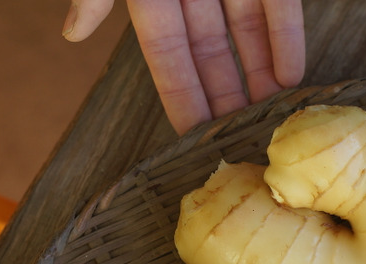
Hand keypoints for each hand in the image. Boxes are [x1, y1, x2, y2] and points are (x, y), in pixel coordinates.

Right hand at [63, 0, 304, 134]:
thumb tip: (73, 35)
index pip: (167, 58)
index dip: (181, 98)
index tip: (192, 141)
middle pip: (211, 56)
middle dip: (226, 100)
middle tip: (241, 147)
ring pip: (245, 35)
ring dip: (260, 78)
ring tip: (273, 122)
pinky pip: (275, 3)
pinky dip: (284, 37)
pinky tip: (292, 76)